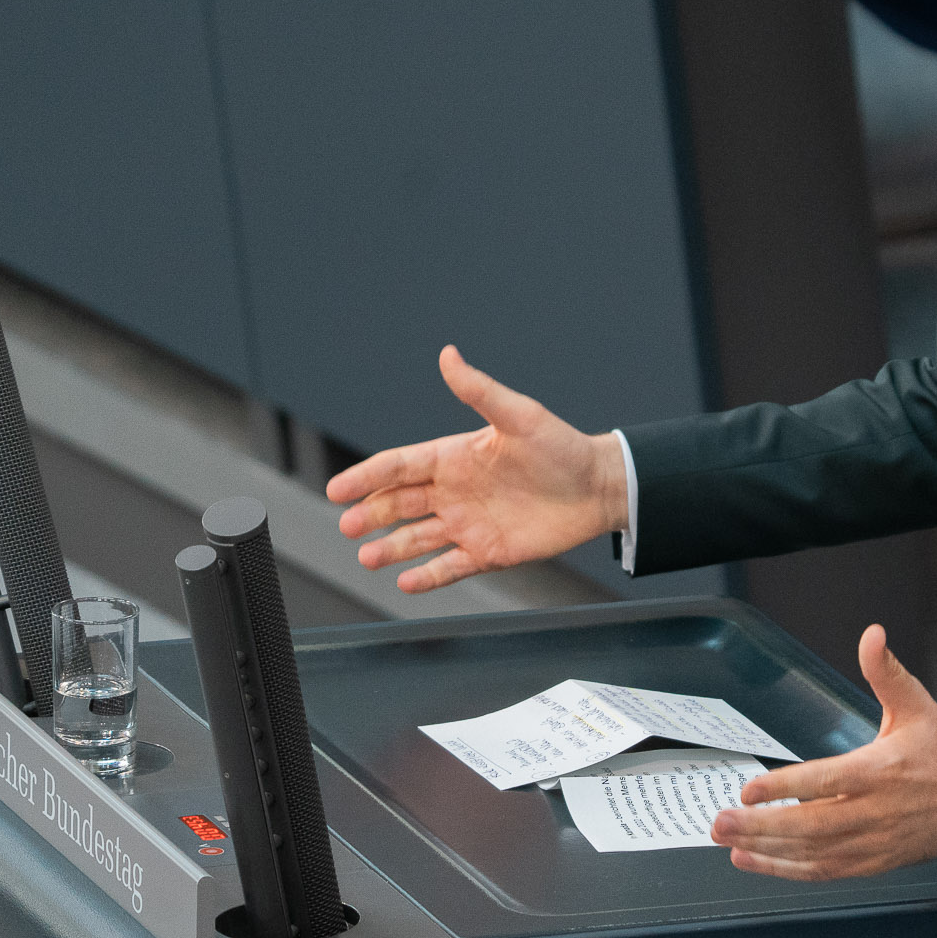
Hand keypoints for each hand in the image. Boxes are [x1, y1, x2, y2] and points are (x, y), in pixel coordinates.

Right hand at [325, 346, 626, 593]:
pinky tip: (406, 583)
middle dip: (370, 514)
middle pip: (399, 504)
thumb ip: (479, 391)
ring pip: (417, 538)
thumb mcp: (519, 415)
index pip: (399, 466)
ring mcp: (468, 523)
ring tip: (366, 557)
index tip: (337, 489)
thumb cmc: (562, 447)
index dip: (366, 477)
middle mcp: (454, 491)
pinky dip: (427, 577)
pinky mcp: (488, 551)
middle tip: (346, 525)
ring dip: (390, 548)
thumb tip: (448, 354)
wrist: (599, 487)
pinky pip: (450, 567)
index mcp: (454, 457)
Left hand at [711, 625, 936, 878]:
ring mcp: (873, 842)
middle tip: (722, 821)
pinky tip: (757, 861)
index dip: (785, 788)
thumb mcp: (916, 704)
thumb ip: (886, 672)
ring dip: (767, 851)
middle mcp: (874, 811)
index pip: (824, 782)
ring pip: (813, 853)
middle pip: (810, 825)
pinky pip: (826, 871)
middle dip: (761, 826)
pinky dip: (788, 870)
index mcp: (879, 771)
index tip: (750, 789)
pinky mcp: (875, 862)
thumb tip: (872, 636)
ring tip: (730, 842)